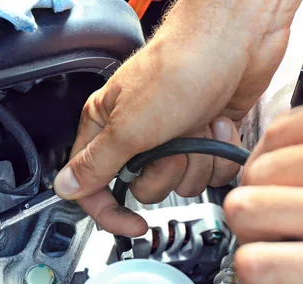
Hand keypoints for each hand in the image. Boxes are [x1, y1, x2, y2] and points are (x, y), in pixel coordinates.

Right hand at [53, 0, 301, 236]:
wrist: (237, 38)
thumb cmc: (181, 65)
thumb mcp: (129, 125)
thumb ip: (95, 163)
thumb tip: (65, 187)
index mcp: (106, 127)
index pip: (94, 186)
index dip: (111, 212)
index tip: (133, 226)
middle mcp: (138, 135)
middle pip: (144, 189)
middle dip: (166, 170)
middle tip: (171, 140)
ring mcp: (173, 137)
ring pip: (181, 183)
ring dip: (196, 159)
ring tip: (198, 126)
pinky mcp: (203, 137)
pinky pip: (209, 171)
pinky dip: (219, 152)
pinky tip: (217, 123)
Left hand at [224, 69, 302, 283]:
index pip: (276, 132)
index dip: (262, 164)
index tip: (271, 184)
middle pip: (252, 173)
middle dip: (256, 202)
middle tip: (274, 224)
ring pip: (243, 212)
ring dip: (250, 237)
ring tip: (273, 250)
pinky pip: (256, 264)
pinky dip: (256, 280)